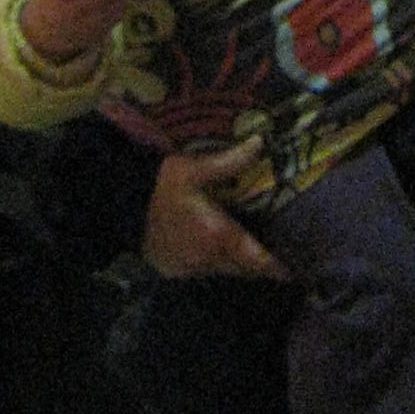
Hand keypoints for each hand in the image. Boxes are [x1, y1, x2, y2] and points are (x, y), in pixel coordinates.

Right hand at [142, 144, 287, 282]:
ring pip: (223, 271)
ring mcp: (190, 269)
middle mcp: (208, 259)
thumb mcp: (195, 170)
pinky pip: (203, 270)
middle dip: (259, 264)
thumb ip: (230, 162)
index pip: (256, 260)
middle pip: (243, 269)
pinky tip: (213, 246)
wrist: (119, 206)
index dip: (277, 267)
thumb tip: (260, 142)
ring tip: (250, 249)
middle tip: (277, 255)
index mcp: (219, 236)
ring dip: (236, 262)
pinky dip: (213, 261)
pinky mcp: (174, 272)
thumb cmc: (161, 187)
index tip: (295, 271)